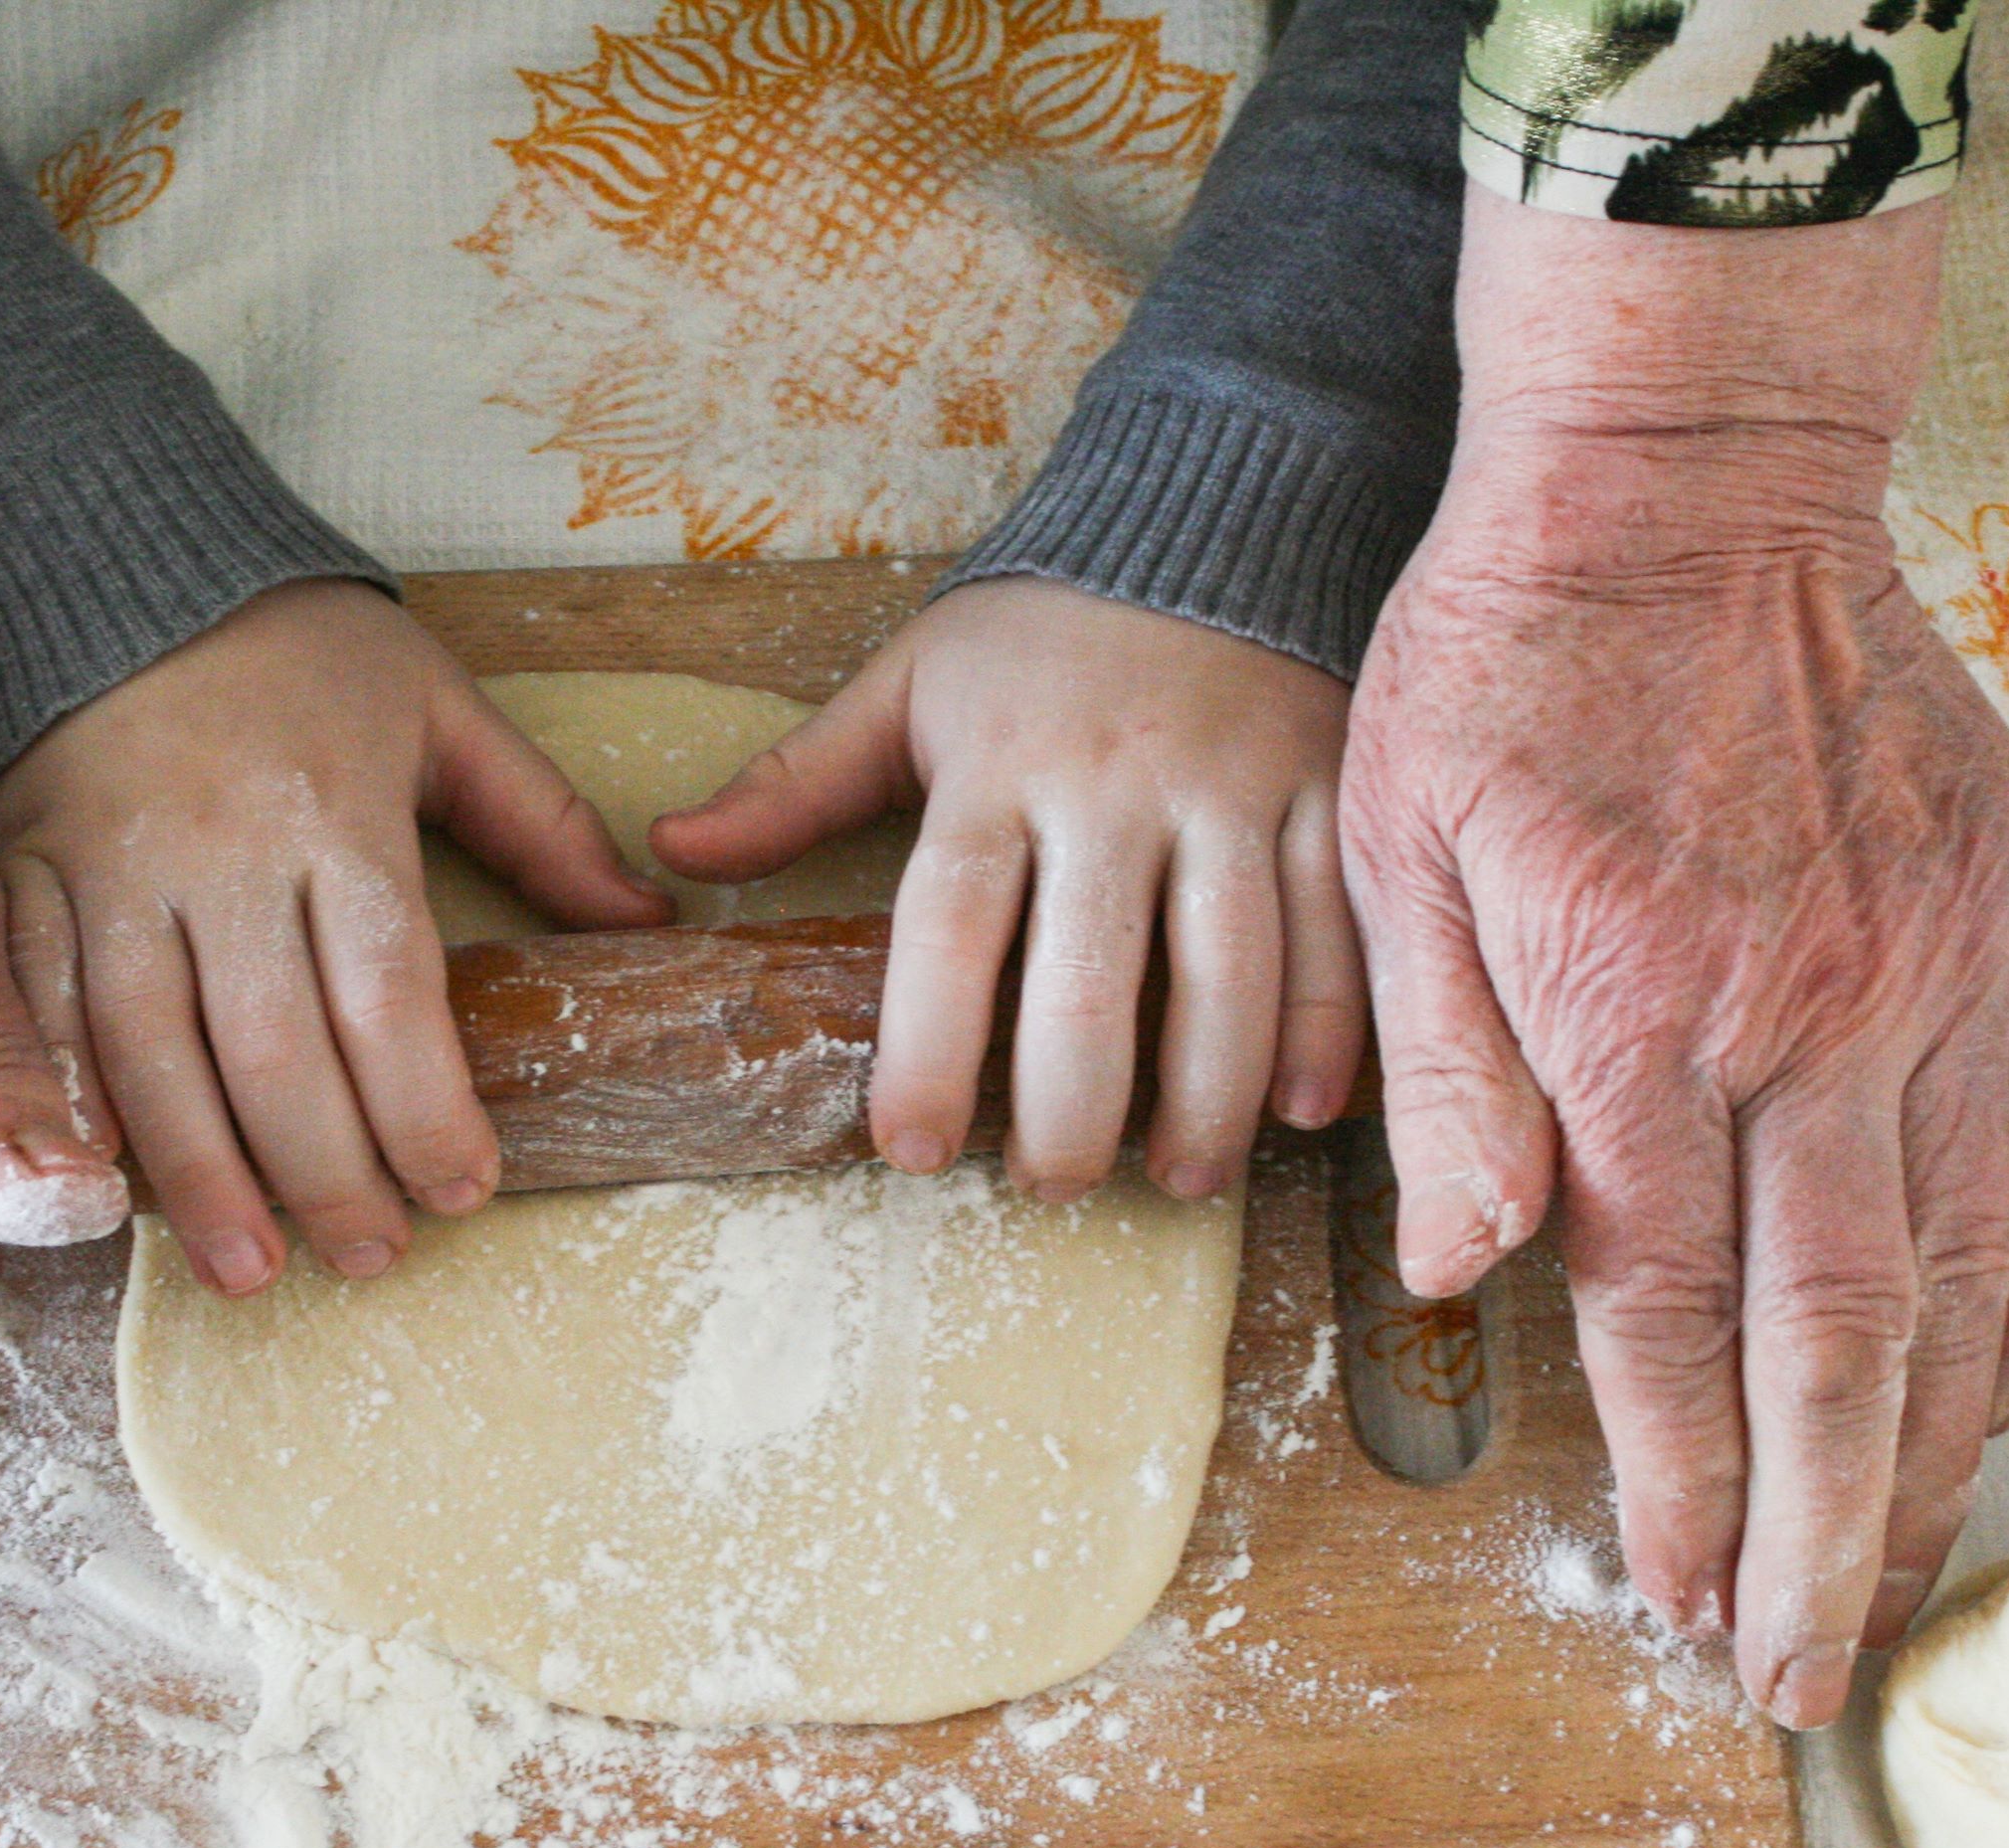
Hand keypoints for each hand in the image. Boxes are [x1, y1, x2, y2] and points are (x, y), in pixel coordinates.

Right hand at [0, 580, 670, 1292]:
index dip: (426, 1110)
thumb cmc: (297, 647)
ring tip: (250, 1270)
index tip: (464, 1191)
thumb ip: (542, 823)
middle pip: (274, 1050)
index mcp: (334, 812)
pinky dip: (72, 1106)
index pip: (388, 994)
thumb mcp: (439, 707)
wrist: (118, 557)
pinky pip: (40, 1008)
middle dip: (328, 1174)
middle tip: (373, 1256)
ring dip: (203, 1179)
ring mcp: (112, 869)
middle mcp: (220, 851)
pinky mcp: (25, 873)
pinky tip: (108, 1193)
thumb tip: (651, 924)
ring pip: (151, 1053)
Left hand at [653, 577, 1358, 1200]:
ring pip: (1227, 971)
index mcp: (996, 764)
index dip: (926, 1050)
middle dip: (1069, 1110)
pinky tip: (1302, 1110)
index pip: (949, 927)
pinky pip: (1333, 922)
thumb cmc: (1041, 625)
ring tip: (1178, 1177)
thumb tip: (675, 849)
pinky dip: (1329, 1025)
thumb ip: (799, 781)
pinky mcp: (1327, 786)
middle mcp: (1113, 784)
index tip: (908, 1150)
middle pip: (1088, 980)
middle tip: (1050, 1185)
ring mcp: (1230, 787)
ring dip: (1205, 1095)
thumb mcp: (909, 682)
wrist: (1211, 501)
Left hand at [1348, 192, 2008, 1728]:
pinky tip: (2002, 1381)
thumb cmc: (1508, 664)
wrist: (1689, 472)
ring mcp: (1940, 971)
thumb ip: (1446, 1078)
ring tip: (1900, 1577)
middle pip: (1834, 1344)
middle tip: (1803, 1674)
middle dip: (1820, 1537)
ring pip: (1960, 1274)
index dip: (1679, 1491)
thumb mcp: (1397, 856)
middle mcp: (1811, 1021)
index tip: (1678, 1605)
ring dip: (1930, 1448)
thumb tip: (1464, 1275)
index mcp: (1639, 1021)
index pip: (1669, 1323)